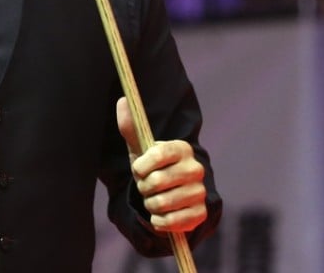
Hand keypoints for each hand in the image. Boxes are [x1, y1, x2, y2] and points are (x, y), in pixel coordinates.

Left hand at [116, 97, 207, 232]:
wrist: (166, 192)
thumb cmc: (151, 166)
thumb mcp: (139, 146)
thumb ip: (130, 125)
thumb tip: (123, 100)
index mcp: (181, 148)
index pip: (159, 154)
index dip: (142, 165)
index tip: (138, 168)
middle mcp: (195, 168)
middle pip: (157, 181)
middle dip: (143, 187)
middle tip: (146, 186)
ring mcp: (200, 191)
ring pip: (162, 203)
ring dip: (150, 204)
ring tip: (153, 199)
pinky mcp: (200, 213)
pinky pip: (173, 222)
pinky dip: (159, 221)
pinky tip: (160, 214)